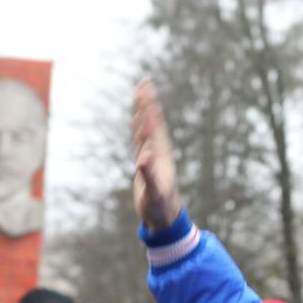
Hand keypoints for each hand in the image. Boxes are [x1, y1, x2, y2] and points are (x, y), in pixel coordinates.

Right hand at [131, 79, 183, 229]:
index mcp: (160, 156)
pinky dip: (139, 128)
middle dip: (147, 103)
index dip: (149, 107)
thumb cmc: (160, 209)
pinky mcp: (146, 164)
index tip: (145, 89)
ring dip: (143, 112)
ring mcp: (153, 157)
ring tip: (141, 94)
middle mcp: (158, 153)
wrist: (165, 220)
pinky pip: (141, 140)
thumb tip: (144, 158)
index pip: (153, 126)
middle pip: (152, 122)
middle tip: (144, 82)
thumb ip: (149, 176)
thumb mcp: (154, 194)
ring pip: (147, 129)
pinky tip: (137, 119)